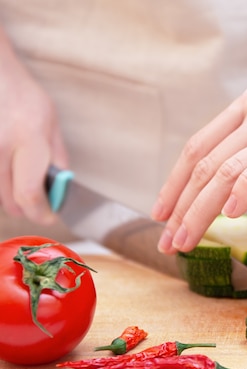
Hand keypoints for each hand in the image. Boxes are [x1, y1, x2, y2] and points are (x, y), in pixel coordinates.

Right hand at [0, 29, 67, 223]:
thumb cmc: (22, 95)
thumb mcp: (51, 122)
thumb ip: (57, 155)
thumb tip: (62, 186)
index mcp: (29, 138)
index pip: (31, 191)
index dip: (40, 211)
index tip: (49, 216)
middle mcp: (1, 146)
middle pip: (10, 200)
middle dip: (26, 209)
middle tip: (38, 208)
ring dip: (10, 197)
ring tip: (22, 187)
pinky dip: (0, 183)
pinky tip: (8, 172)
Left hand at [152, 61, 246, 253]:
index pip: (199, 147)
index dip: (175, 183)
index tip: (163, 214)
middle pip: (205, 164)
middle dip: (180, 207)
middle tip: (168, 241)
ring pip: (225, 170)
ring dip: (200, 211)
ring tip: (187, 241)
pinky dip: (242, 193)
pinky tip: (231, 216)